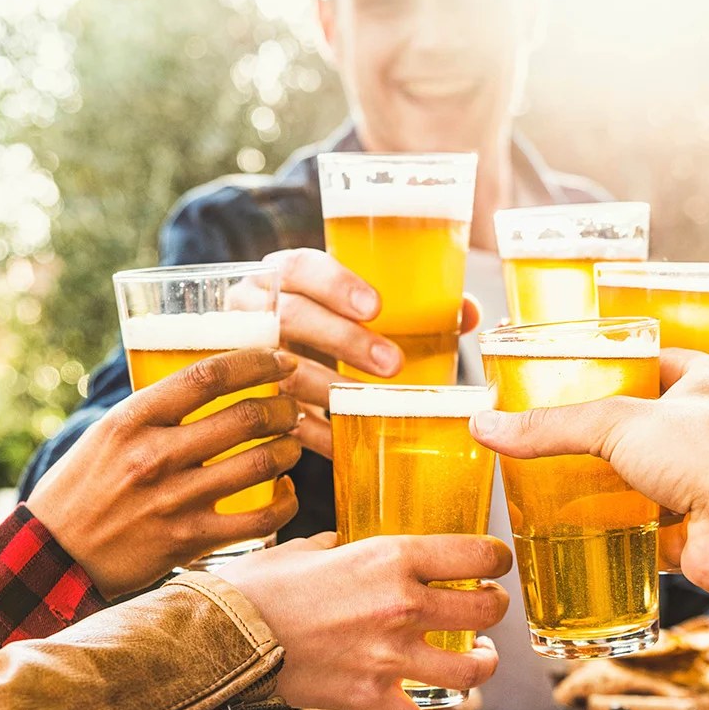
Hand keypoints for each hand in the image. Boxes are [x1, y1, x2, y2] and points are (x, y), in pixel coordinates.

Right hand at [28, 349, 303, 597]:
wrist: (53, 558)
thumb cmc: (81, 490)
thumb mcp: (105, 434)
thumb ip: (153, 410)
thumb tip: (210, 381)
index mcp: (131, 419)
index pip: (208, 375)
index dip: (256, 362)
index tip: (281, 360)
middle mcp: (154, 456)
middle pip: (245, 417)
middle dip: (283, 408)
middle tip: (291, 408)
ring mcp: (174, 500)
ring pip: (260, 463)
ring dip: (288, 449)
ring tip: (291, 445)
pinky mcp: (189, 541)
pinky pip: (260, 518)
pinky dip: (286, 502)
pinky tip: (286, 492)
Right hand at [218, 532, 511, 709]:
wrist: (223, 636)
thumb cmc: (258, 586)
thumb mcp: (305, 547)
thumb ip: (338, 545)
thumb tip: (343, 544)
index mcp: (390, 558)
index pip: (476, 555)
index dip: (495, 559)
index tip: (495, 562)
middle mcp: (401, 606)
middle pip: (485, 610)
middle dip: (494, 608)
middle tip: (487, 607)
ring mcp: (390, 657)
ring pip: (471, 671)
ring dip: (480, 664)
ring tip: (477, 659)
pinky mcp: (369, 698)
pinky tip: (419, 701)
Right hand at [264, 248, 483, 456]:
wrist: (249, 348)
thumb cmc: (317, 320)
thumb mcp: (345, 301)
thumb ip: (404, 302)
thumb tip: (467, 312)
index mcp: (279, 275)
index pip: (298, 267)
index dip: (335, 284)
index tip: (375, 307)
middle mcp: (252, 310)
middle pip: (291, 317)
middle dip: (343, 340)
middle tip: (393, 364)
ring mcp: (241, 353)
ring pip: (280, 369)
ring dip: (328, 387)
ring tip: (369, 404)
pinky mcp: (243, 398)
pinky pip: (275, 417)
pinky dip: (313, 432)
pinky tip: (344, 443)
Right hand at [469, 350, 708, 613]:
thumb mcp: (617, 423)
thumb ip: (553, 426)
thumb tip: (488, 426)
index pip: (662, 360)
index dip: (623, 364)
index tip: (582, 372)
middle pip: (655, 423)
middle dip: (614, 433)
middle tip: (565, 433)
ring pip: (655, 478)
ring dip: (618, 484)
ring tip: (565, 481)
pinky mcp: (703, 528)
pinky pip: (655, 529)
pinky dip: (625, 532)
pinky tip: (588, 531)